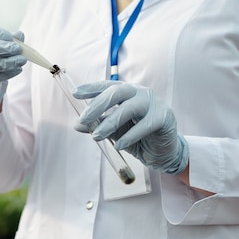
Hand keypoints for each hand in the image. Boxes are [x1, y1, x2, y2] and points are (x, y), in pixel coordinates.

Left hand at [73, 80, 188, 174]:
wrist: (161, 152)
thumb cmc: (136, 137)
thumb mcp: (113, 132)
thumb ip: (98, 126)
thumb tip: (77, 125)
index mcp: (127, 92)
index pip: (107, 86)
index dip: (91, 88)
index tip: (75, 93)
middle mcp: (140, 93)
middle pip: (117, 92)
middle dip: (97, 105)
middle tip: (83, 119)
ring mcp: (153, 103)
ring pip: (129, 108)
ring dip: (110, 122)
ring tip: (96, 136)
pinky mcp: (164, 117)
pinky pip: (144, 125)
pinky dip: (130, 136)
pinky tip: (119, 145)